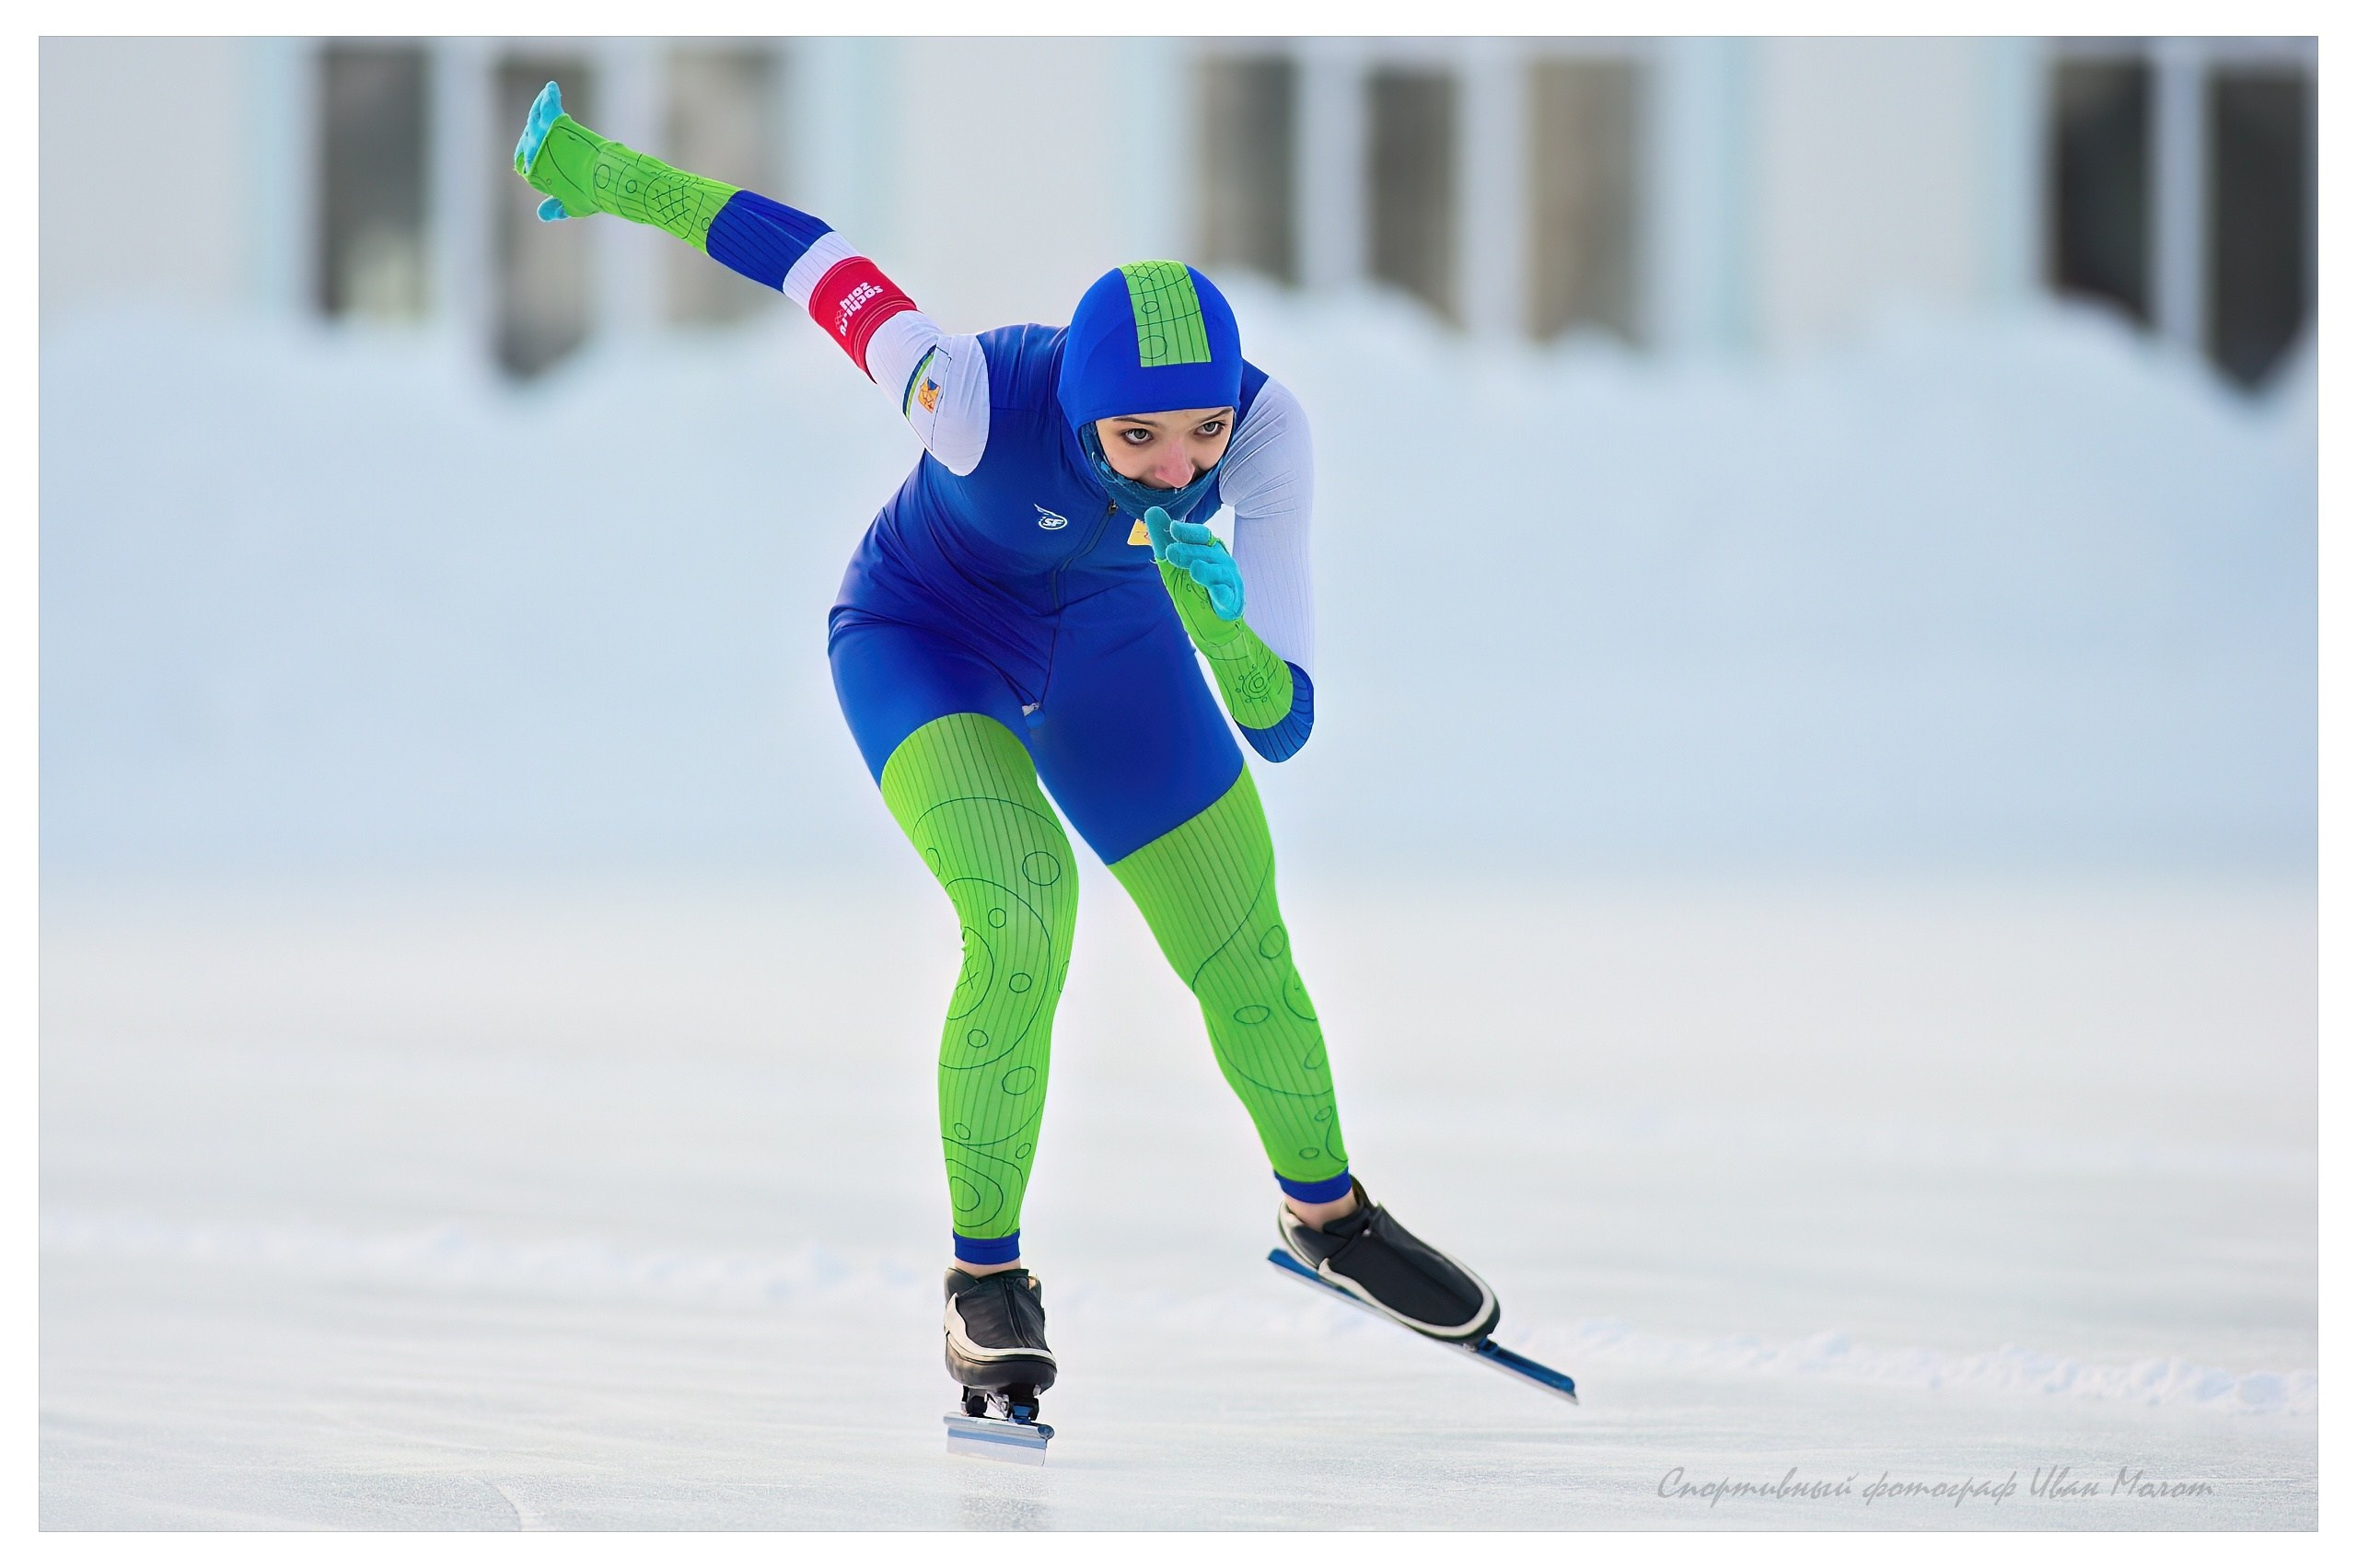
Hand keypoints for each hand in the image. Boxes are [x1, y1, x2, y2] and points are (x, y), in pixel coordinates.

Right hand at [513, 81, 588, 222]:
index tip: (539, 152)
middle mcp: (534, 153)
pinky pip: (548, 107)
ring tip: (547, 101)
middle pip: (529, 139)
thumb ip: (556, 208)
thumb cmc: (590, 195)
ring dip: (539, 110)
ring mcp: (543, 137)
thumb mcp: (572, 205)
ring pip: (535, 120)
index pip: (525, 163)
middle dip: (535, 134)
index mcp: (534, 174)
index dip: (530, 156)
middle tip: (546, 129)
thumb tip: (542, 215)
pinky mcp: (555, 124)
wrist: (605, 179)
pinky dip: (549, 96)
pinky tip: (552, 88)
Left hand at [1143, 507, 1244, 620]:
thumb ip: (1163, 540)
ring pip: (1218, 571)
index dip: (1188, 531)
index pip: (1200, 535)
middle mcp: (1220, 561)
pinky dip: (1223, 593)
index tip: (1173, 528)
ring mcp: (1228, 580)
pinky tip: (1217, 591)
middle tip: (1170, 552)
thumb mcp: (1172, 564)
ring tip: (1194, 569)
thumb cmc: (1192, 588)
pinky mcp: (1231, 601)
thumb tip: (1152, 510)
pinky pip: (1227, 595)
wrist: (1206, 621)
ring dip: (1206, 570)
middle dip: (1189, 551)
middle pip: (1206, 552)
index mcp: (1207, 549)